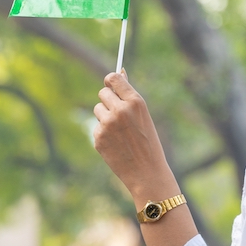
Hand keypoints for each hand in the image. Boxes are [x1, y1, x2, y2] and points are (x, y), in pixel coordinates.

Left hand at [93, 71, 174, 199]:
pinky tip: (116, 144)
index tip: (111, 84)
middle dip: (108, 100)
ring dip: (104, 116)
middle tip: (117, 112)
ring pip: (98, 109)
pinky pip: (97, 127)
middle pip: (103, 92)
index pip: (113, 78)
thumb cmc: (148, 142)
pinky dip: (104, 133)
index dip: (111, 81)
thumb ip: (129, 97)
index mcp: (135, 102)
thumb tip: (119, 72)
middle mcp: (120, 110)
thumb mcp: (143, 116)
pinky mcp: (98, 137)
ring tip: (120, 131)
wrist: (147, 173)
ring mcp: (107, 124)